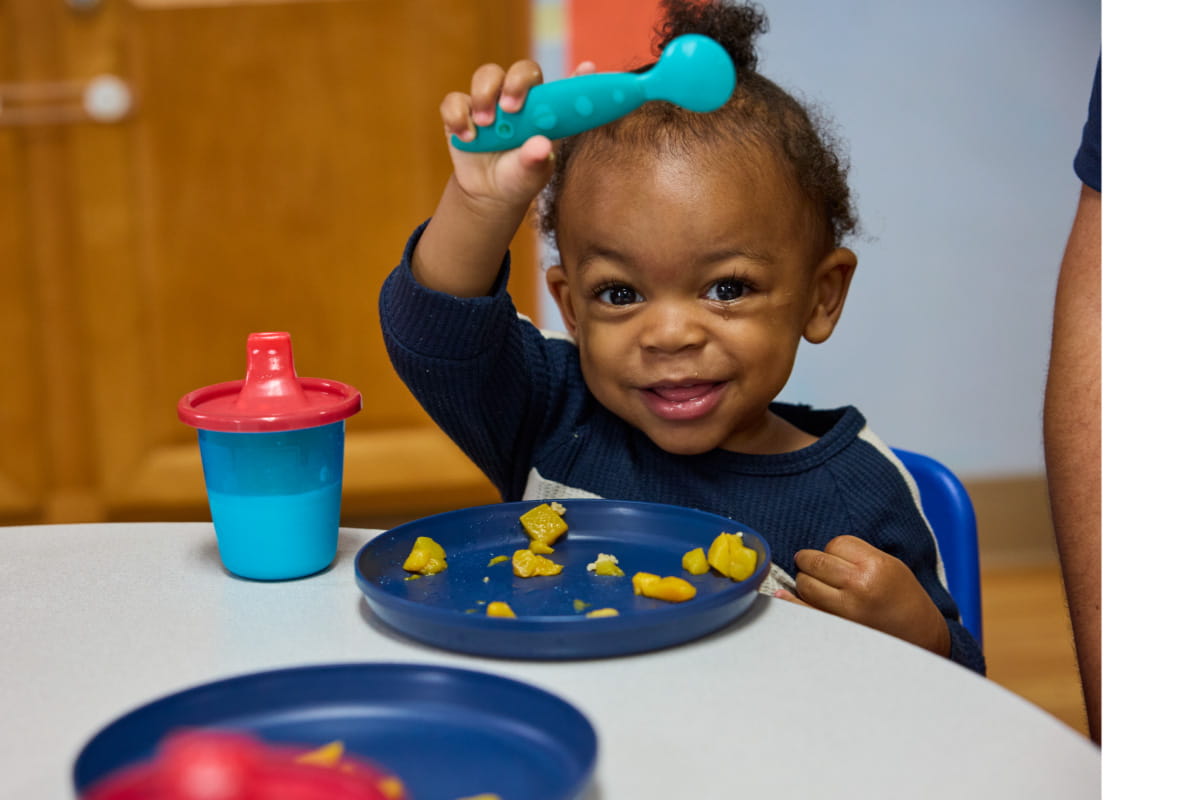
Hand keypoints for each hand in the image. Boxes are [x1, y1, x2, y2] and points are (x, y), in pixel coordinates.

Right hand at [413, 61, 594, 296]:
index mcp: (544, 110)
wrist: (489, 193)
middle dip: (517, 83)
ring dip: (484, 96)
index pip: (561, 87)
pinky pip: (454, 100)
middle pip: (522, 70)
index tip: (588, 70)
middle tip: (510, 108)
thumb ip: (537, 160)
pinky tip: (466, 137)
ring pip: (487, 75)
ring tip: (485, 125)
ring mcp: (490, 101)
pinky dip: (457, 116)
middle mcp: (519, 98)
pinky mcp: (463, 111)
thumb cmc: (520, 176)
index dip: (577, 77)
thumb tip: (540, 146)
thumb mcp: (532, 173)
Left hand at [775, 535, 950, 656]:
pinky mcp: (837, 628)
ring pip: (806, 583)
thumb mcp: (891, 567)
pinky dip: (790, 602)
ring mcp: (845, 609)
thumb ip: (858, 556)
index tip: (837, 558)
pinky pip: (803, 611)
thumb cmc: (905, 599)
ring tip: (817, 585)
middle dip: (810, 561)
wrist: (921, 637)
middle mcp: (859, 585)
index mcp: (875, 566)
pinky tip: (783, 595)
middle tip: (811, 565)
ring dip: (805, 581)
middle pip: (816, 561)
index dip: (834, 550)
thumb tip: (820, 553)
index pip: (836, 544)